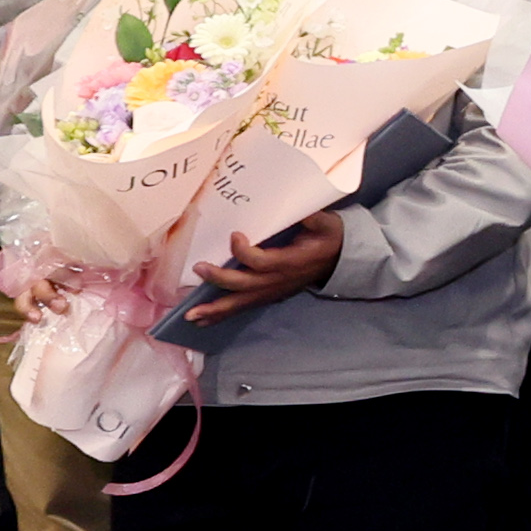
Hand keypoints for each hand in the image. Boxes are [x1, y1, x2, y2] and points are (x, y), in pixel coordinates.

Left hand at [186, 213, 344, 321]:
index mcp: (292, 262)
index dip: (245, 252)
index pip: (263, 262)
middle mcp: (279, 280)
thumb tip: (299, 209)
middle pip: (245, 284)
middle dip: (220, 278)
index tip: (234, 234)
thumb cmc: (328, 237)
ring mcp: (273, 291)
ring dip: (215, 310)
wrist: (339, 259)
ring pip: (241, 302)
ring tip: (191, 316)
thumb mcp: (326, 223)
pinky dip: (221, 315)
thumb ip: (312, 217)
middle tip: (199, 268)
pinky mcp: (268, 296)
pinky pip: (243, 307)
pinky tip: (201, 321)